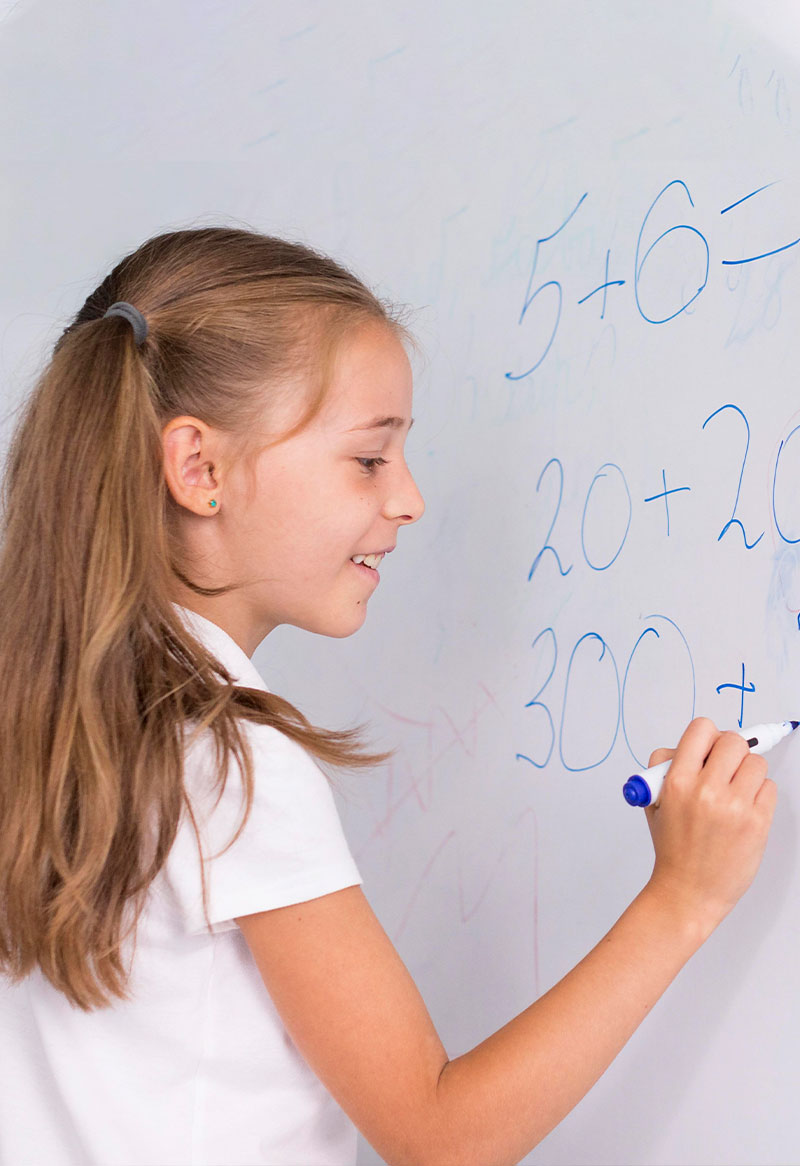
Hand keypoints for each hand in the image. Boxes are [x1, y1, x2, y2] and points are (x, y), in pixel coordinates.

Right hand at [643, 717, 776, 935]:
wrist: (688, 892)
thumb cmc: (673, 849)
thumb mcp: (654, 802)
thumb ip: (668, 768)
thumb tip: (694, 746)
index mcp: (676, 782)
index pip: (701, 730)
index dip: (708, 736)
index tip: (710, 748)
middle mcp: (706, 791)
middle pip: (734, 741)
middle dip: (731, 751)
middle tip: (726, 768)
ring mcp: (734, 807)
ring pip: (756, 762)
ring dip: (748, 773)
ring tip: (735, 792)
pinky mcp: (757, 822)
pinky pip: (769, 787)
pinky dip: (760, 794)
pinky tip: (744, 810)